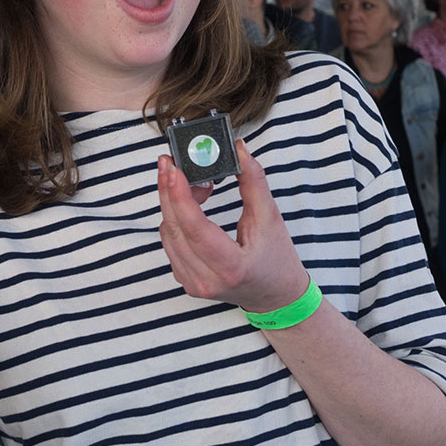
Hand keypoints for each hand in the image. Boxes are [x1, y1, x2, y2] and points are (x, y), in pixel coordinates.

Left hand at [156, 141, 306, 313]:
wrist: (276, 296)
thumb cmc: (277, 260)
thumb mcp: (270, 217)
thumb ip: (253, 181)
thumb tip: (238, 150)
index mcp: (231, 267)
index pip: (194, 228)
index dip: (180, 195)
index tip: (173, 168)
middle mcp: (206, 279)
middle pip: (174, 227)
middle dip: (168, 190)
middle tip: (170, 162)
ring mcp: (192, 282)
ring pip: (168, 233)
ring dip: (173, 203)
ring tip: (193, 183)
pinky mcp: (185, 279)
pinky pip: (170, 242)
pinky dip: (175, 218)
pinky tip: (190, 204)